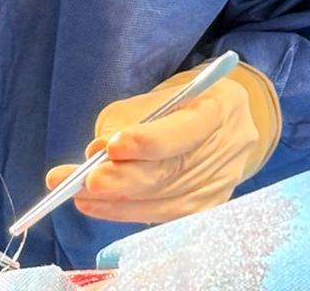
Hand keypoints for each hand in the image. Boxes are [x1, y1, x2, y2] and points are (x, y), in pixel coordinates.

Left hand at [45, 75, 263, 224]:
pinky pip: (163, 216)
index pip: (185, 131)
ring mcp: (219, 185)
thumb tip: (97, 151)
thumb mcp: (163, 93)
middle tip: (82, 182)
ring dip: (116, 202)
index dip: (148, 142)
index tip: (111, 146)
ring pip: (164, 201)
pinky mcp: (207, 207)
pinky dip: (127, 212)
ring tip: (80, 196)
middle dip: (122, 180)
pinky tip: (100, 206)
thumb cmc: (187, 99)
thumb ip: (132, 118)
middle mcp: (226, 151)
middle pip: (171, 174)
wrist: (229, 121)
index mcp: (219, 108)